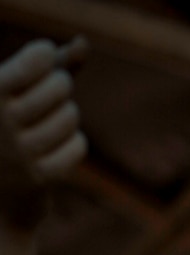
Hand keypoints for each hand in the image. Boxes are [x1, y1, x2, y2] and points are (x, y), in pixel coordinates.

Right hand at [0, 37, 87, 228]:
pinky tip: (54, 150)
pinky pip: (77, 147)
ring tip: (46, 126)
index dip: (46, 56)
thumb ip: (52, 64)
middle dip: (60, 89)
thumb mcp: (18, 88)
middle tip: (46, 99)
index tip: (39, 62)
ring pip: (70, 117)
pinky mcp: (38, 177)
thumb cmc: (8, 123)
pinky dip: (72, 146)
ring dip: (66, 119)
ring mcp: (18, 151)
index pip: (37, 59)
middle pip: (61, 86)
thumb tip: (82, 44)